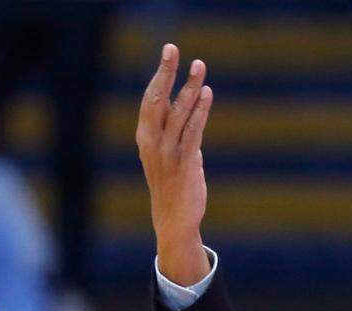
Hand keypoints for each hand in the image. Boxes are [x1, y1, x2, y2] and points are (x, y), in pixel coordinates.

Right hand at [136, 44, 214, 285]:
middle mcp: (153, 142)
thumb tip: (192, 118)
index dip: (159, 75)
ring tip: (199, 66)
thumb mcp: (169, 156)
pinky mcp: (185, 163)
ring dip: (189, 87)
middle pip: (158, 99)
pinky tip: (206, 94)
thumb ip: (179, 135)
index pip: (150, 99)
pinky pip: (193, 131)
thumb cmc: (173, 187)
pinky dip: (200, 111)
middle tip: (173, 49)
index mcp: (145, 138)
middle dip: (166, 73)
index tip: (168, 53)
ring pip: (178, 113)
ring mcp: (168, 152)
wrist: (173, 221)